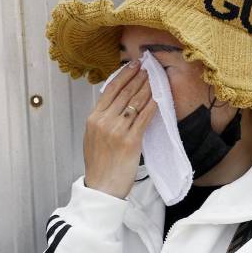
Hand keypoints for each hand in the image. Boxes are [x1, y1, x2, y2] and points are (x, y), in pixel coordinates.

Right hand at [83, 63, 156, 198]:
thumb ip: (102, 120)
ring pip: (135, 102)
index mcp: (93, 118)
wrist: (102, 186)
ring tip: (155, 78)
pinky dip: (152, 106)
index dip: (123, 75)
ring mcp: (117, 130)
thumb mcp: (93, 137)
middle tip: (148, 67)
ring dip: (147, 88)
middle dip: (138, 78)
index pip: (110, 90)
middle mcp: (104, 121)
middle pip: (124, 93)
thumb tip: (115, 105)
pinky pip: (144, 118)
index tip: (133, 66)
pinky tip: (159, 98)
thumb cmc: (99, 164)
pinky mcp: (131, 141)